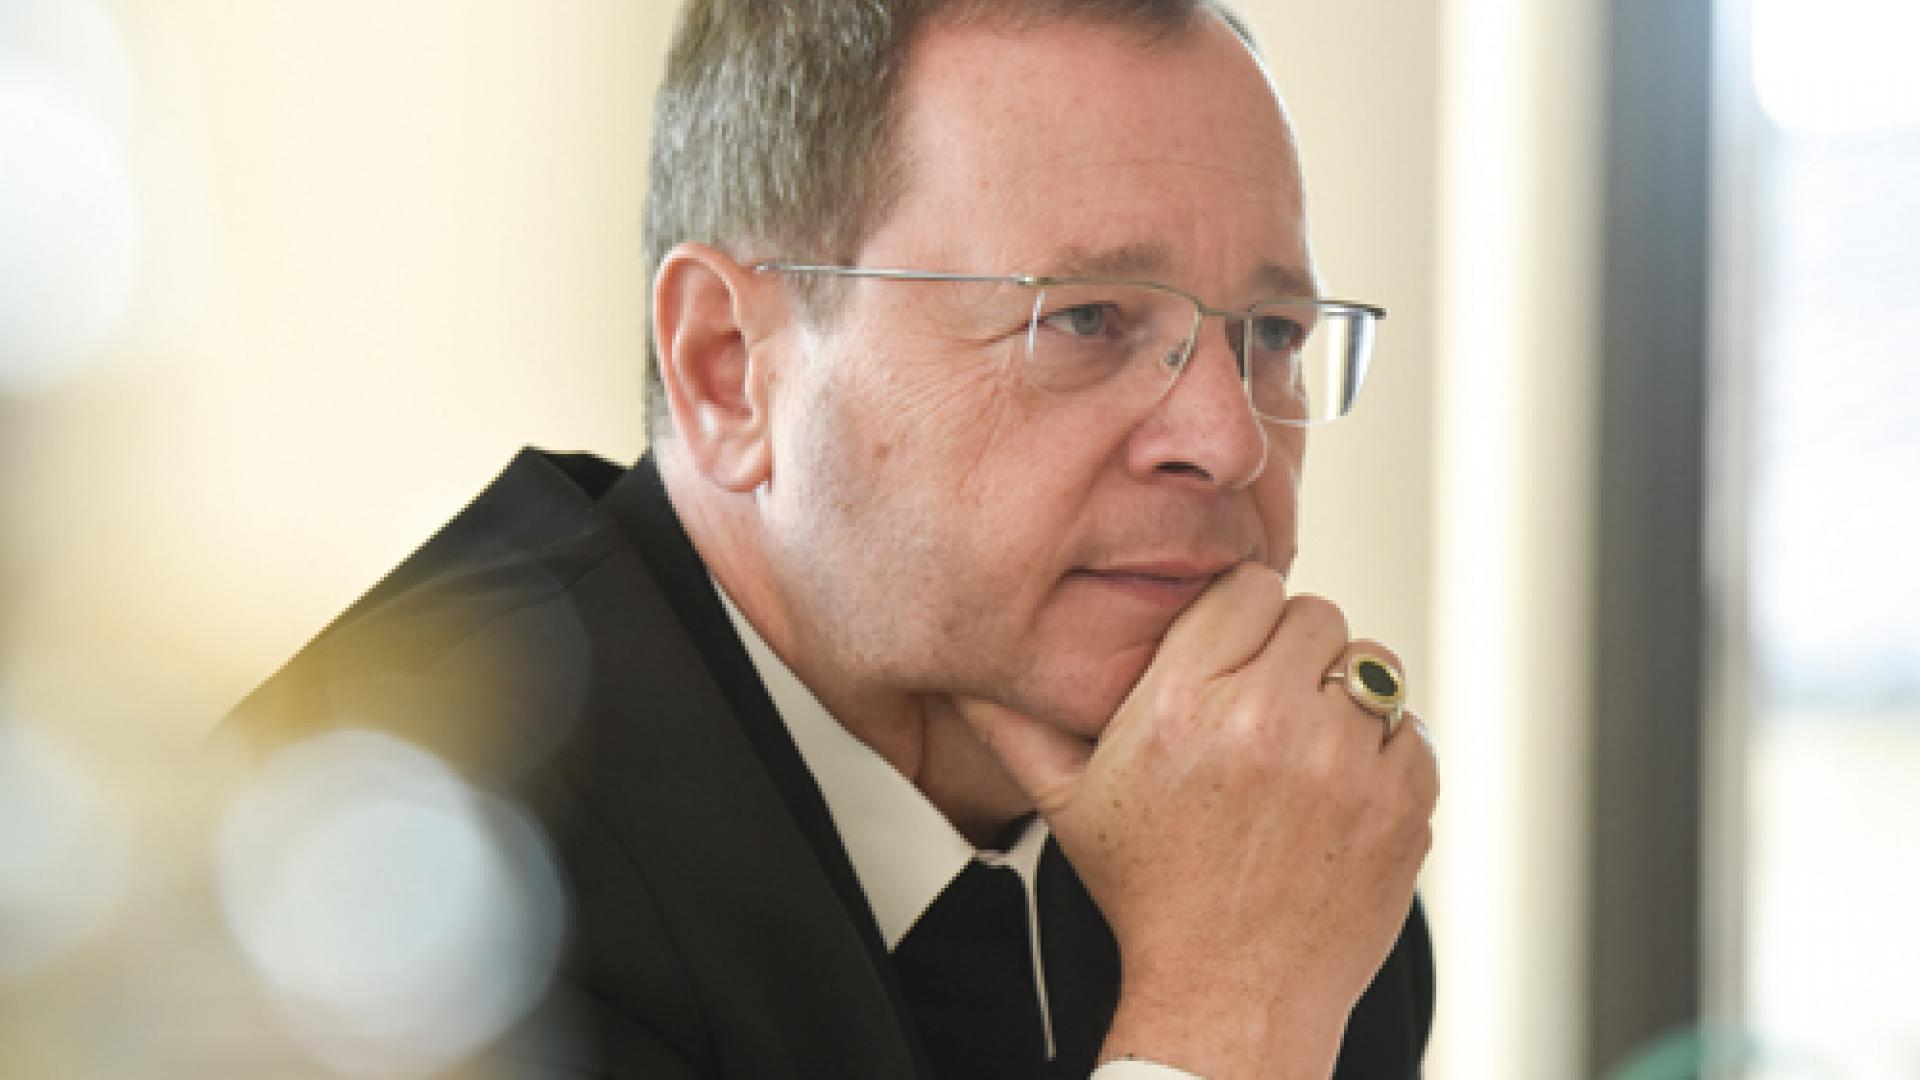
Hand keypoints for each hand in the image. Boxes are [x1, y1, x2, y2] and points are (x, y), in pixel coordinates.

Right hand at [963, 563, 1437, 1078]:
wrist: (1230, 995)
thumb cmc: (1148, 895)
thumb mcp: (1066, 803)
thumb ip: (1014, 722)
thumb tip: (955, 669)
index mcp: (1180, 704)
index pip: (1248, 586)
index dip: (1242, 616)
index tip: (1233, 653)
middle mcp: (1266, 720)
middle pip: (1315, 615)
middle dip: (1292, 652)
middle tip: (1268, 706)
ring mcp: (1344, 762)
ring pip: (1372, 665)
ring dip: (1344, 697)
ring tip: (1307, 747)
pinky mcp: (1401, 803)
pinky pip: (1412, 730)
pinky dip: (1384, 754)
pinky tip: (1338, 794)